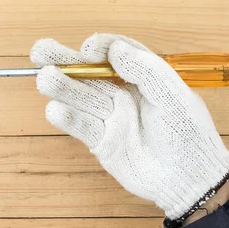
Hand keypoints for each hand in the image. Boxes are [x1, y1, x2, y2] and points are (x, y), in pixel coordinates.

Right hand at [31, 33, 228, 221]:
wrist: (189, 180)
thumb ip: (146, 70)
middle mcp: (123, 93)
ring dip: (62, 87)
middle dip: (65, 60)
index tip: (88, 48)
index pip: (116, 54)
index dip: (100, 47)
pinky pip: (81, 126)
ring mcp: (111, 117)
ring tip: (45, 78)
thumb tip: (116, 49)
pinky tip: (55, 110)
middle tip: (40, 50)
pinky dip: (67, 117)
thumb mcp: (174, 96)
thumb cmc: (188, 134)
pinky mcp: (102, 141)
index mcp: (143, 77)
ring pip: (81, 97)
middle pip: (90, 73)